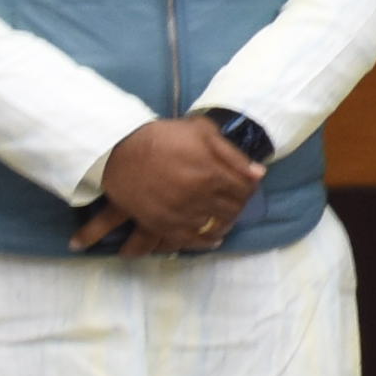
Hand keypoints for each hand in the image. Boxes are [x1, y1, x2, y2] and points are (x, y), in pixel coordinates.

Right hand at [93, 114, 259, 251]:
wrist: (118, 149)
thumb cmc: (162, 137)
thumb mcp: (201, 132)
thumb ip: (232, 154)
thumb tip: (258, 173)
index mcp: (212, 174)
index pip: (245, 190)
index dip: (249, 188)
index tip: (246, 187)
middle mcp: (198, 198)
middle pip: (232, 211)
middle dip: (237, 206)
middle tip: (235, 203)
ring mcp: (179, 214)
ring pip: (212, 228)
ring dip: (222, 225)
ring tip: (223, 221)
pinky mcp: (160, 224)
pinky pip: (186, 241)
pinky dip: (201, 243)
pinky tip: (210, 240)